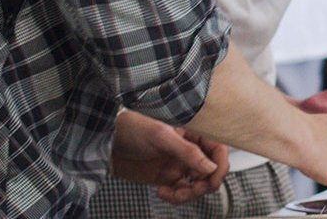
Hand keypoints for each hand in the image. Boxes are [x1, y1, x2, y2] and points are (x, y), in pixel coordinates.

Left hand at [110, 111, 230, 203]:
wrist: (106, 143)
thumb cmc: (132, 129)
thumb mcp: (161, 137)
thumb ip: (188, 152)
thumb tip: (211, 168)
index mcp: (192, 133)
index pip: (218, 149)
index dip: (221, 165)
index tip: (213, 178)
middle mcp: (189, 149)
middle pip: (211, 171)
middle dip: (204, 184)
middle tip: (192, 189)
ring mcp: (178, 164)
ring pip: (197, 185)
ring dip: (189, 194)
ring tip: (172, 193)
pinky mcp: (167, 178)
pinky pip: (181, 192)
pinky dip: (175, 197)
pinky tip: (162, 192)